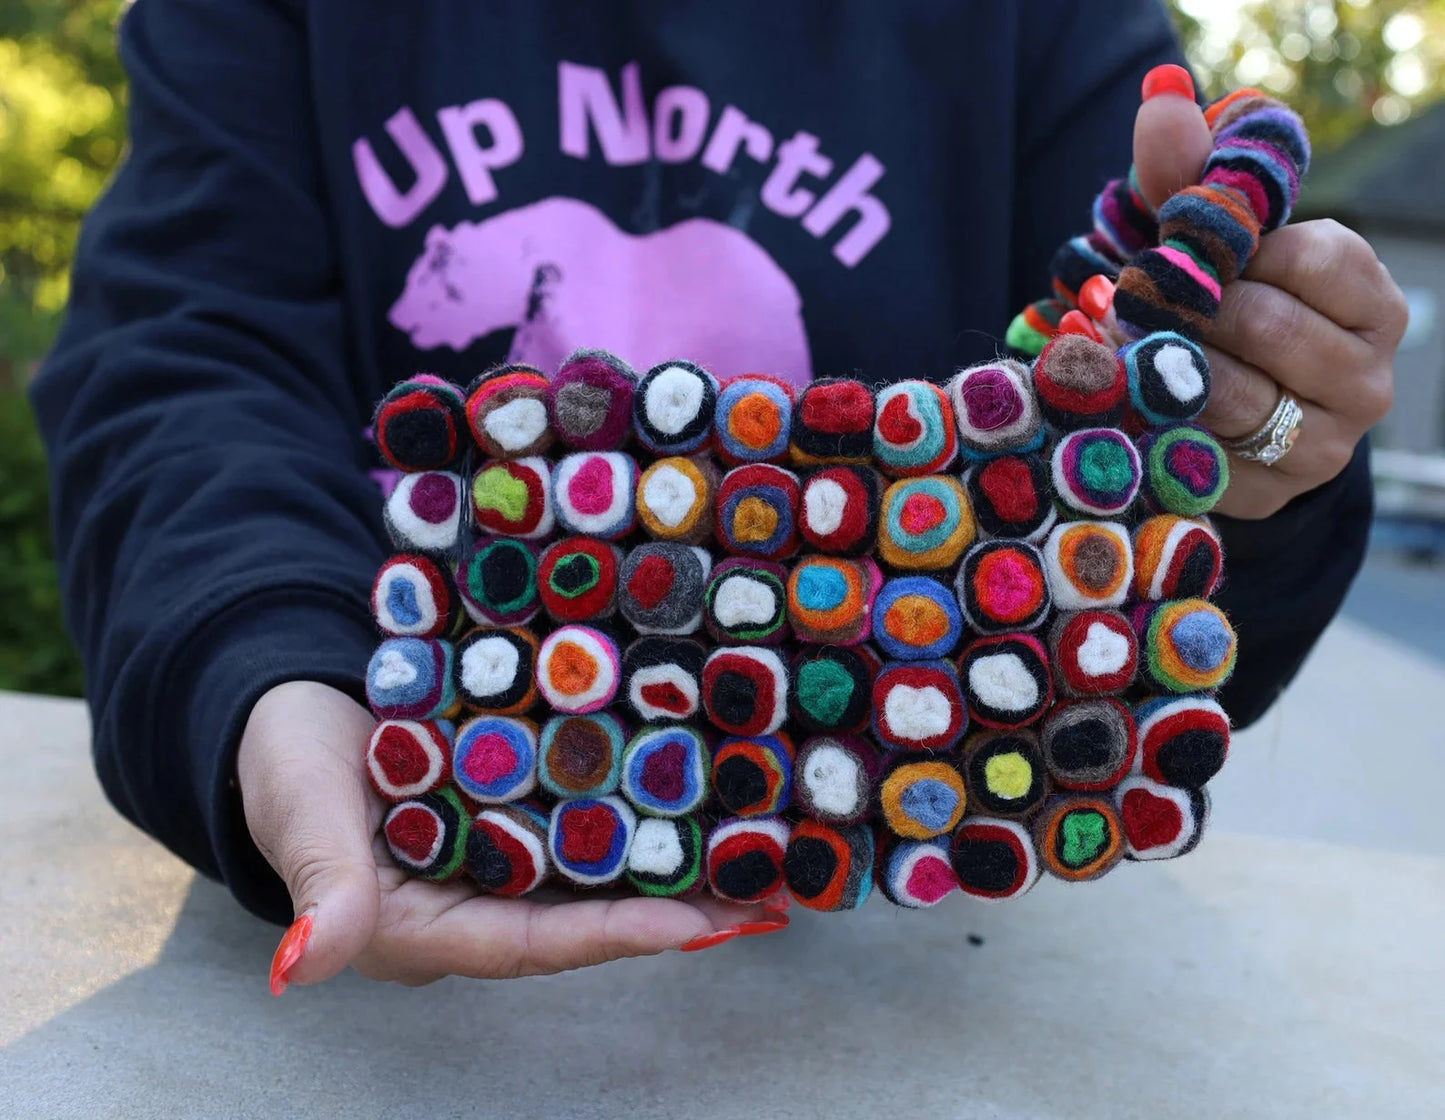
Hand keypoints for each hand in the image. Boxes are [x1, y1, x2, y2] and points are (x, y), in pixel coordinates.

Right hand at [237, 681, 784, 990]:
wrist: (287, 707)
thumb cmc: (281, 763)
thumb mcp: (299, 812)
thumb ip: (320, 884)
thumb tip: (304, 966)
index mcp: (421, 925)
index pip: (533, 943)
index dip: (614, 935)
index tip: (699, 926)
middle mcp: (475, 899)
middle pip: (585, 916)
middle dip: (676, 910)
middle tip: (768, 899)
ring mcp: (499, 852)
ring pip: (595, 868)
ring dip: (675, 864)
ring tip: (762, 856)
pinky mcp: (512, 806)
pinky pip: (582, 815)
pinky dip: (640, 810)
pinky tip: (701, 796)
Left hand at [1131, 67, 1405, 518]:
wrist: (1221, 417)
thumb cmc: (1217, 304)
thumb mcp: (1208, 238)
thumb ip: (1188, 172)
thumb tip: (1160, 103)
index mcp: (1372, 300)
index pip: (1318, 260)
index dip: (1238, 250)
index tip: (1177, 244)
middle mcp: (1367, 375)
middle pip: (1268, 328)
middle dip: (1185, 307)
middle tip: (1126, 296)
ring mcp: (1325, 443)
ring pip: (1232, 396)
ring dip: (1159, 365)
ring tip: (1113, 342)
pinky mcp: (1269, 494)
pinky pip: (1199, 457)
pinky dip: (1150, 424)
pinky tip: (1117, 400)